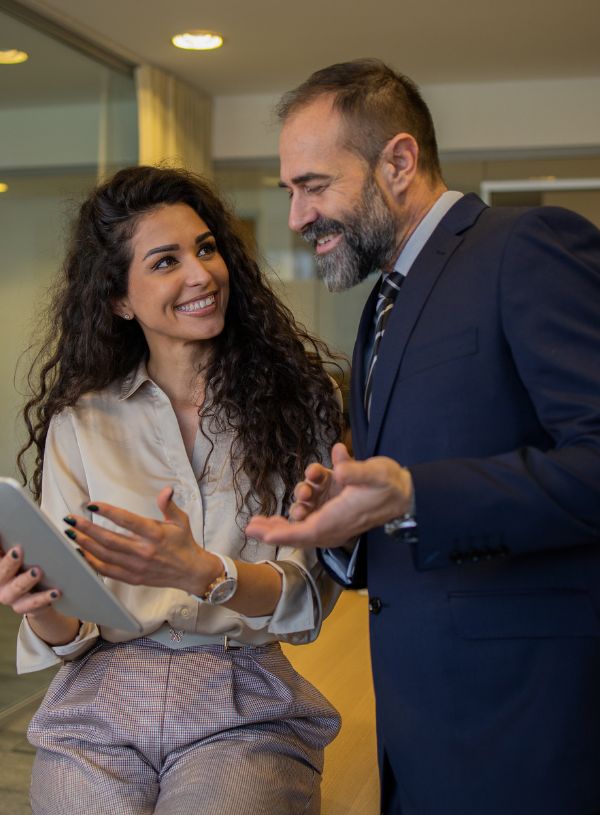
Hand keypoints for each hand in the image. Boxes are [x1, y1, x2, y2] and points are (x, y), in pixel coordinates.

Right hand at [0, 542, 60, 616]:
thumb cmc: (26, 562)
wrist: (35, 592)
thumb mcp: (19, 547)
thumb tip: (13, 512)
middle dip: (8, 562)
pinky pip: (33, 605)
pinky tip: (56, 592)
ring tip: (38, 571)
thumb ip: (14, 535)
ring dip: (26, 580)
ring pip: (16, 589)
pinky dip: (44, 598)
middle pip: (0, 572)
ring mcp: (9, 596)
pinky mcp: (24, 607)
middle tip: (18, 550)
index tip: (7, 542)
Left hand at [65, 487, 221, 594]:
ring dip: (85, 544)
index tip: (92, 505)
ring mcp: (136, 567)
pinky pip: (107, 571)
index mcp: (155, 534)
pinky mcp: (132, 578)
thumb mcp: (181, 521)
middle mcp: (144, 551)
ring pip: (104, 555)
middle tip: (70, 519)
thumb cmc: (184, 543)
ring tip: (70, 534)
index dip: (108, 511)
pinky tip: (80, 553)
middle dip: (87, 529)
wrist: (191, 572)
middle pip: (109, 540)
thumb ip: (169, 505)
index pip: (127, 520)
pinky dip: (91, 563)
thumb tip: (166, 490)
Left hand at [246, 445, 413, 548]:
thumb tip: (339, 468)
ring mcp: (332, 512)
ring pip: (303, 517)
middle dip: (273, 528)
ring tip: (306, 486)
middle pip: (297, 531)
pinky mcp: (333, 502)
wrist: (404, 491)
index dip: (284, 533)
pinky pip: (312, 502)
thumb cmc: (389, 484)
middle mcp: (333, 520)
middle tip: (251, 526)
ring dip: (296, 502)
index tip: (264, 534)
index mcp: (339, 518)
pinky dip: (307, 490)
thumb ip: (357, 471)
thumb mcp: (376, 474)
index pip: (307, 531)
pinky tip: (315, 474)